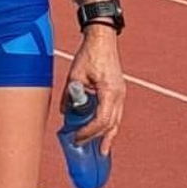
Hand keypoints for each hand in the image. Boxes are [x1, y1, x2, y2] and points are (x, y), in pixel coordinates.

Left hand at [65, 25, 124, 154]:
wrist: (102, 38)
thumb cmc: (89, 54)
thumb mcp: (74, 74)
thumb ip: (70, 94)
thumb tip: (65, 112)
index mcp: (109, 92)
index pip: (101, 120)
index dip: (89, 132)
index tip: (77, 138)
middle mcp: (119, 95)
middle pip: (112, 124)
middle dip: (100, 139)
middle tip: (89, 149)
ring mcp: (121, 93)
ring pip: (116, 120)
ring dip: (108, 135)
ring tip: (102, 149)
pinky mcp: (118, 90)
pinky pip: (115, 112)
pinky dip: (109, 123)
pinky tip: (103, 130)